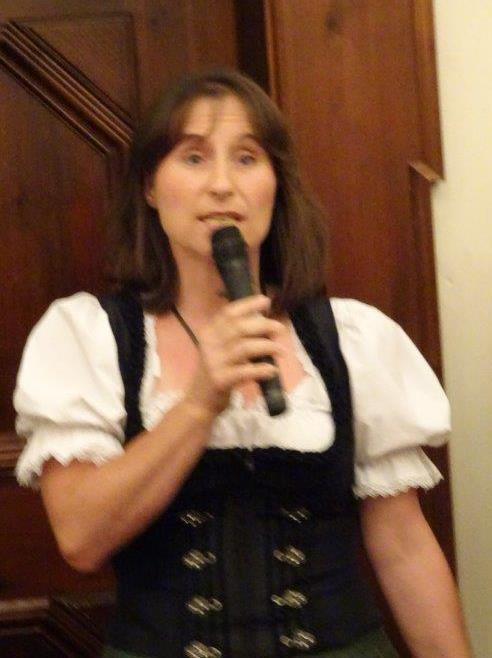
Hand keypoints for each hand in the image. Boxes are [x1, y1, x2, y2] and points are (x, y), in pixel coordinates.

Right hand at [184, 295, 285, 415]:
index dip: (248, 304)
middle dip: (264, 325)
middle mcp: (210, 344)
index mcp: (209, 333)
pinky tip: (272, 370)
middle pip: (239, 328)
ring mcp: (214, 363)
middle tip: (280, 329)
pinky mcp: (220, 380)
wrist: (199, 401)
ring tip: (280, 350)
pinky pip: (245, 372)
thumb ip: (234, 335)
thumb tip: (264, 322)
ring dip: (267, 347)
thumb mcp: (218, 349)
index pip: (228, 313)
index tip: (266, 302)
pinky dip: (262, 369)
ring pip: (244, 348)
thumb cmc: (215, 372)